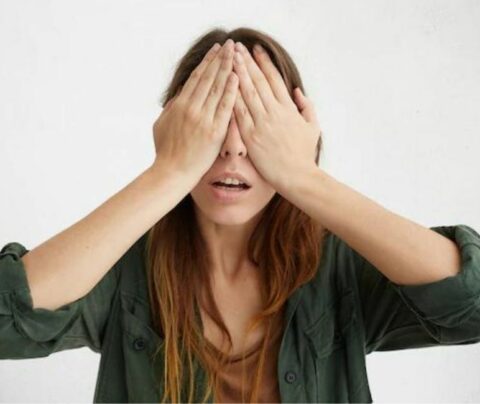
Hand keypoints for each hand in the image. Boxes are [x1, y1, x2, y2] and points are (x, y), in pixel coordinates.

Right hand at [151, 39, 238, 182]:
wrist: (172, 173)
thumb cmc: (165, 152)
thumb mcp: (161, 125)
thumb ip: (171, 108)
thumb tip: (179, 96)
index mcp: (179, 105)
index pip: (197, 77)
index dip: (208, 62)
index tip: (216, 50)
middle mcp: (192, 108)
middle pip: (209, 77)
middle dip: (221, 58)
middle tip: (231, 44)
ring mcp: (203, 119)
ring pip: (218, 88)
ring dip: (228, 68)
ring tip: (237, 54)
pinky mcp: (214, 132)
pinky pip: (225, 107)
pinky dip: (231, 91)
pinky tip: (238, 77)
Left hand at [231, 42, 321, 190]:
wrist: (297, 176)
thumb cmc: (305, 154)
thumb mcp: (313, 127)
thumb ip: (306, 107)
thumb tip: (297, 91)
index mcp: (288, 108)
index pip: (274, 79)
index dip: (263, 62)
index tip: (255, 49)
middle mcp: (274, 112)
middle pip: (257, 81)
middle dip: (246, 62)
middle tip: (236, 47)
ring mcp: (261, 124)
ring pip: (246, 93)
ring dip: (236, 74)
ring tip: (228, 59)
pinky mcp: (251, 137)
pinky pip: (239, 114)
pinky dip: (231, 98)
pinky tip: (223, 86)